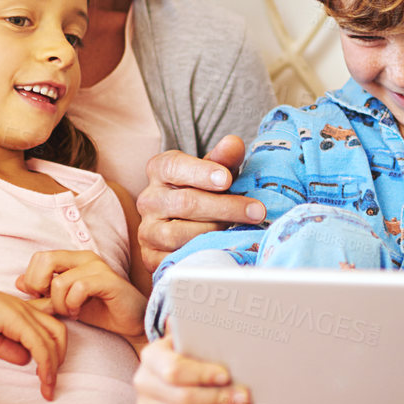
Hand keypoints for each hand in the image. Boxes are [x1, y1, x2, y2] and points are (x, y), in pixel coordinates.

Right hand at [0, 273, 67, 400]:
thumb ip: (7, 348)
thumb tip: (26, 360)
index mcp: (21, 312)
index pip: (49, 330)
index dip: (53, 352)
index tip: (46, 377)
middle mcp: (27, 309)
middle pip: (59, 334)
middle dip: (59, 361)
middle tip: (49, 385)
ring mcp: (23, 312)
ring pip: (53, 340)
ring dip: (53, 368)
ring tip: (48, 389)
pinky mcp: (15, 318)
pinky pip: (38, 343)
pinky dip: (45, 362)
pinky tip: (43, 378)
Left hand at [17, 250, 146, 338]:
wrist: (131, 323)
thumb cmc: (100, 311)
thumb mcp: (65, 302)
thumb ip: (44, 291)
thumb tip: (18, 282)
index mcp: (73, 259)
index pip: (39, 258)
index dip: (32, 280)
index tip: (42, 299)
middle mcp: (85, 257)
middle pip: (44, 259)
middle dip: (39, 287)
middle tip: (50, 304)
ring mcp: (97, 267)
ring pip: (59, 281)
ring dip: (60, 304)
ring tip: (70, 312)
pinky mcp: (108, 280)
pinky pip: (78, 289)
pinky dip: (73, 305)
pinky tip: (79, 312)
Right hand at [132, 337, 249, 403]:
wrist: (167, 373)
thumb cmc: (187, 354)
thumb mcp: (189, 340)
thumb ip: (200, 337)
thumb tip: (227, 327)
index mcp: (151, 356)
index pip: (175, 370)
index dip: (202, 375)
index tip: (226, 376)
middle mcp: (143, 383)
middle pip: (183, 398)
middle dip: (218, 399)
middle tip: (243, 398)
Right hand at [136, 136, 266, 271]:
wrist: (185, 224)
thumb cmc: (205, 191)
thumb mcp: (216, 171)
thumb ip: (225, 157)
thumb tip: (234, 143)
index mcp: (160, 169)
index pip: (175, 166)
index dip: (202, 172)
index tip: (228, 179)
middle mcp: (149, 199)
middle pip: (185, 202)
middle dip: (225, 207)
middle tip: (256, 211)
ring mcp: (147, 230)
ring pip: (179, 233)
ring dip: (215, 232)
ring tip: (238, 229)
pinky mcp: (151, 257)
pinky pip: (175, 259)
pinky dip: (200, 255)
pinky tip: (221, 249)